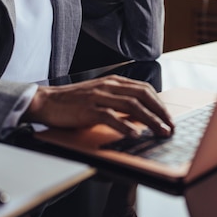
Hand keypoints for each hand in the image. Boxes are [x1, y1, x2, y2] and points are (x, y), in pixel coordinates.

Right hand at [23, 74, 173, 137]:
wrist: (47, 101)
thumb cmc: (73, 102)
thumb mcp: (99, 96)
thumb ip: (118, 100)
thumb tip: (140, 114)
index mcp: (113, 82)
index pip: (144, 89)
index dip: (159, 103)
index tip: (169, 117)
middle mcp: (108, 86)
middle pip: (142, 95)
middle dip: (160, 112)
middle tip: (170, 126)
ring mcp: (99, 96)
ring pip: (131, 105)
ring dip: (149, 119)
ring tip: (160, 131)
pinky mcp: (88, 109)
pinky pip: (111, 116)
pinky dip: (125, 126)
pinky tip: (135, 134)